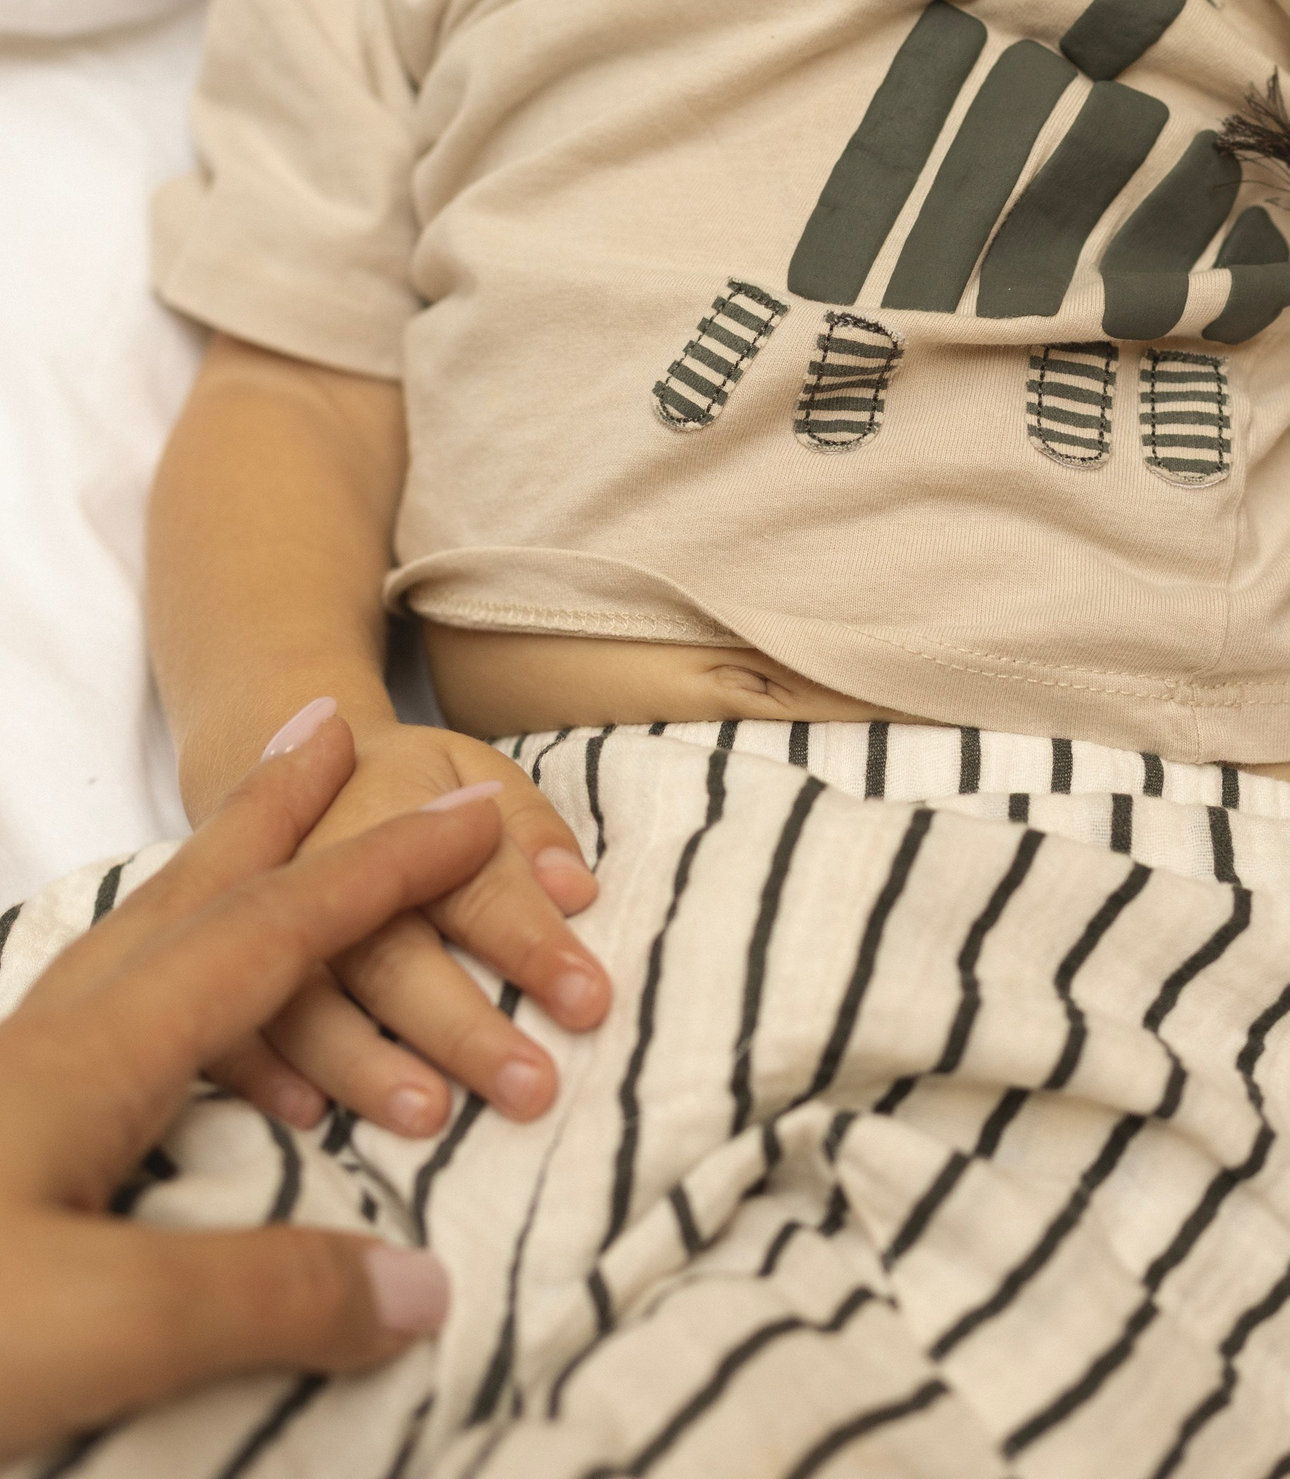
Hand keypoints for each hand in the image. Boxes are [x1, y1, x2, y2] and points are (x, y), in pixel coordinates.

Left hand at [0, 716, 492, 1460]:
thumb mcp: (87, 1332)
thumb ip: (257, 1297)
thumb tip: (427, 1284)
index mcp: (90, 1065)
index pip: (268, 940)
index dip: (378, 876)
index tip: (471, 813)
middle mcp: (48, 1051)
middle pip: (187, 902)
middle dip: (275, 818)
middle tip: (336, 726)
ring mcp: (0, 1097)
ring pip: (129, 950)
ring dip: (211, 881)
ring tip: (258, 843)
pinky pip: (92, 1018)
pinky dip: (154, 977)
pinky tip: (141, 1027)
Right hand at [219, 707, 611, 1138]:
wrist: (282, 766)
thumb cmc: (408, 790)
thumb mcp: (474, 775)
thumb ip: (528, 830)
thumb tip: (575, 891)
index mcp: (398, 811)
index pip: (475, 883)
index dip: (531, 943)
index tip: (590, 1001)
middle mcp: (323, 868)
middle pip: (391, 955)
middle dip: (462, 1027)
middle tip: (531, 1088)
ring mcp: (263, 922)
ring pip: (306, 1003)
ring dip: (366, 1065)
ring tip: (429, 1117)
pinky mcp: (219, 968)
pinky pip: (228, 1027)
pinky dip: (263, 1075)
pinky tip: (310, 1119)